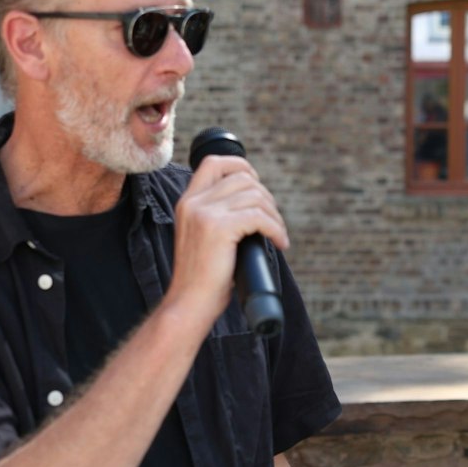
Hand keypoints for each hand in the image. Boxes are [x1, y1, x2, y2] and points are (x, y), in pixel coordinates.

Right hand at [164, 155, 287, 326]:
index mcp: (187, 202)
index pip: (214, 163)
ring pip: (255, 196)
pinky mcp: (219, 228)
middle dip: (266, 198)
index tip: (257, 186)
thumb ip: (218, 216)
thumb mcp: (202, 237)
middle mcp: (193, 202)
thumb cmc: (202, 278)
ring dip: (275, 216)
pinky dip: (277, 229)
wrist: (189, 303)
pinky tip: (280, 243)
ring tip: (277, 235)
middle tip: (272, 222)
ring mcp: (205, 214)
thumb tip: (255, 203)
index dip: (241, 166)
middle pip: (243, 178)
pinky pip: (260, 217)